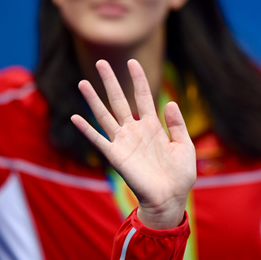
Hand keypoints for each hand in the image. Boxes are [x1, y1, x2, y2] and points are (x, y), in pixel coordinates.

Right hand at [72, 60, 195, 229]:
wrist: (171, 198)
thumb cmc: (180, 174)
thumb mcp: (185, 146)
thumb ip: (177, 124)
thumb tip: (170, 102)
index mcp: (153, 125)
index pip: (143, 96)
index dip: (138, 79)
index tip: (132, 62)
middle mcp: (135, 130)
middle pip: (120, 100)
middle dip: (110, 81)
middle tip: (101, 62)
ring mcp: (124, 142)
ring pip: (105, 115)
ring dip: (93, 99)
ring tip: (83, 82)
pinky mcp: (116, 156)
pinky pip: (98, 140)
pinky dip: (87, 130)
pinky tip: (75, 117)